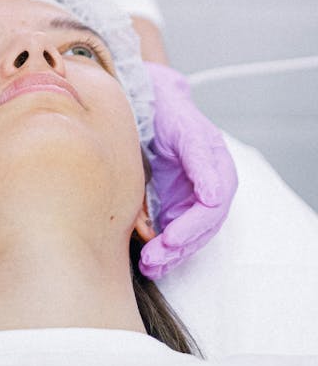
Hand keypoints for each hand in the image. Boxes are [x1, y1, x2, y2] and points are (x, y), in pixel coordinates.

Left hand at [139, 65, 237, 280]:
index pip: (212, 208)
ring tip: (149, 266)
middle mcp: (209, 186)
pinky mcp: (175, 203)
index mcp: (217, 166)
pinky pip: (175, 232)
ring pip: (190, 236)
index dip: (192, 226)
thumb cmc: (168, 109)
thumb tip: (212, 198)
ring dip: (171, 255)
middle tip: (154, 258)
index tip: (170, 238)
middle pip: (202, 228)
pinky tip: (148, 262)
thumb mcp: (184, 127)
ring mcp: (192, 196)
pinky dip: (163, 250)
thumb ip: (198, 158)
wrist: (149, 99)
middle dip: (179, 248)